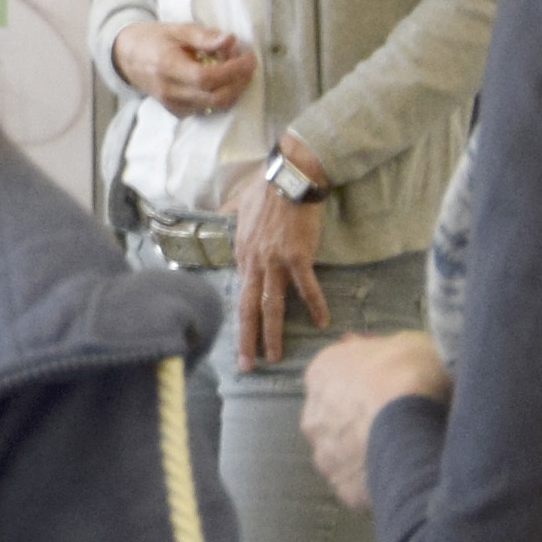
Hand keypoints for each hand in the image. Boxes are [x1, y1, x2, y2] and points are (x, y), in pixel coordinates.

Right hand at [110, 19, 256, 115]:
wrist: (128, 57)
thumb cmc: (155, 39)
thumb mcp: (178, 29)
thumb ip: (204, 36)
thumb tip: (231, 41)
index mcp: (166, 65)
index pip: (205, 77)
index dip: (232, 70)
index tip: (249, 58)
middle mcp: (168, 90)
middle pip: (214, 97)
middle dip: (239, 83)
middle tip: (249, 65)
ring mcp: (172, 104)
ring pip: (213, 106)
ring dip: (233, 89)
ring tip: (237, 70)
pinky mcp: (176, 112)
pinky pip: (206, 109)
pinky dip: (221, 96)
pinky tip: (223, 80)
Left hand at [230, 172, 326, 366]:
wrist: (291, 176)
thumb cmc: (266, 186)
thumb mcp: (239, 201)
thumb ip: (229, 211)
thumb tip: (219, 208)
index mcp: (241, 252)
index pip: (239, 293)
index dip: (239, 319)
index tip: (240, 341)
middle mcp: (254, 261)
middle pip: (248, 308)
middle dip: (246, 340)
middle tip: (246, 365)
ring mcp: (275, 261)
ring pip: (272, 305)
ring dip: (273, 334)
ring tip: (274, 356)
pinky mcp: (298, 256)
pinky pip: (307, 287)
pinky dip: (315, 305)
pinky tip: (321, 322)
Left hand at [297, 327, 450, 508]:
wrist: (413, 424)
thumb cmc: (409, 374)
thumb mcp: (405, 341)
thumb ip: (379, 346)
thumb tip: (357, 343)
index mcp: (322, 373)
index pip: (332, 377)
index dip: (362, 384)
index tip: (386, 388)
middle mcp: (313, 415)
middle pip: (334, 418)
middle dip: (358, 421)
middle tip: (395, 423)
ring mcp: (325, 455)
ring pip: (343, 455)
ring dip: (365, 454)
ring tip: (401, 453)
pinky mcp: (343, 488)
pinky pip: (360, 486)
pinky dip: (377, 481)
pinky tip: (402, 475)